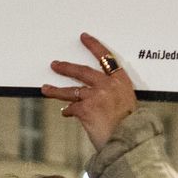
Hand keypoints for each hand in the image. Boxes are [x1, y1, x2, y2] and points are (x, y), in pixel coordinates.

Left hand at [41, 32, 136, 149]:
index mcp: (120, 81)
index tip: (85, 38)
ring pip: (71, 90)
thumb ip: (114, 95)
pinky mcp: (85, 109)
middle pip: (82, 71)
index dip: (94, 46)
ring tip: (46, 88)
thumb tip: (101, 96)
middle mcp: (107, 85)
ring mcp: (94, 96)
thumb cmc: (131, 125)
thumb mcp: (128, 103)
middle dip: (66, 68)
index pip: (106, 58)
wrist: (129, 138)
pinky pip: (72, 108)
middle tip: (56, 65)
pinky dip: (68, 111)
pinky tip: (65, 112)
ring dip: (56, 89)